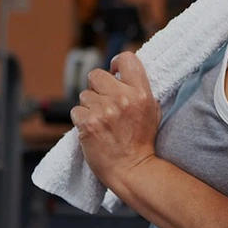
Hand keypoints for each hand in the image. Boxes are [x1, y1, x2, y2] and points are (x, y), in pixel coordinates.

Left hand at [71, 52, 159, 191]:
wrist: (132, 169)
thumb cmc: (141, 141)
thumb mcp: (151, 110)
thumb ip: (138, 89)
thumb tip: (122, 74)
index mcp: (141, 93)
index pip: (126, 59)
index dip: (116, 63)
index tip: (113, 72)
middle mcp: (123, 98)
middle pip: (96, 75)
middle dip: (97, 87)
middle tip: (103, 102)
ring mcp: (104, 111)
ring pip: (84, 96)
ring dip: (89, 107)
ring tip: (101, 122)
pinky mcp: (88, 123)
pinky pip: (76, 111)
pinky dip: (81, 120)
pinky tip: (92, 130)